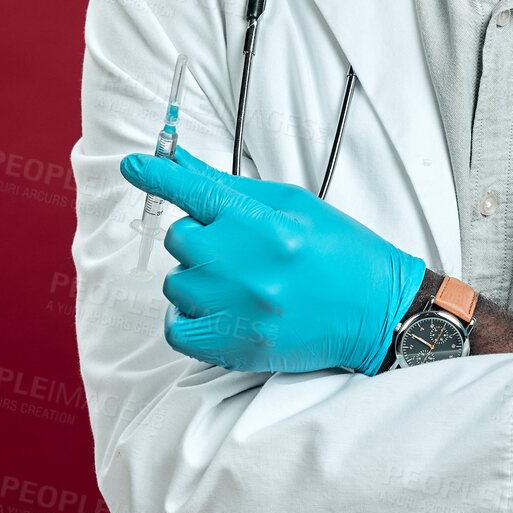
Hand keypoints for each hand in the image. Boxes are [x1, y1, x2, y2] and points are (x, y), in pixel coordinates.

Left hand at [119, 147, 426, 375]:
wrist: (377, 310)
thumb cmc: (341, 252)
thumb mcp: (295, 206)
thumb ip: (235, 189)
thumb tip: (184, 165)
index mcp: (264, 225)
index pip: (195, 193)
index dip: (159, 175)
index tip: (134, 166)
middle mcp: (246, 266)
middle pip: (181, 238)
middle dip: (200, 236)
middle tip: (234, 244)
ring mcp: (239, 310)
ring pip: (176, 283)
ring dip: (196, 276)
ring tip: (236, 279)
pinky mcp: (236, 347)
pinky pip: (176, 329)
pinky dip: (186, 317)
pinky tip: (214, 307)